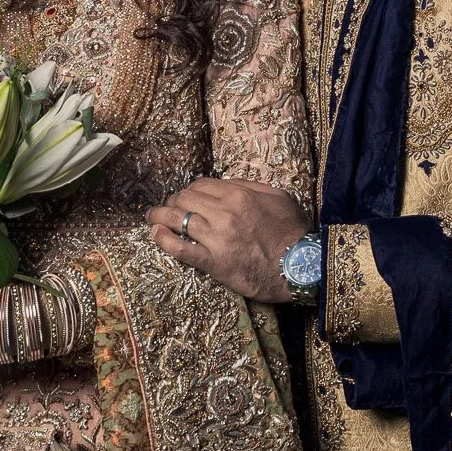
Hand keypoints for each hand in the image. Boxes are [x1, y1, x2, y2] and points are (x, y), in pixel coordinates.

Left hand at [147, 177, 310, 302]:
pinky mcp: (213, 262)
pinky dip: (163, 240)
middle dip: (172, 201)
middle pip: (184, 199)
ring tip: (152, 218)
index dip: (189, 189)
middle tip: (168, 207)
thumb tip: (227, 184)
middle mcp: (224, 213)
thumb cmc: (292, 231)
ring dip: (159, 217)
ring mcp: (217, 238)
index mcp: (239, 195)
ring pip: (177, 220)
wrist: (299, 266)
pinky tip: (155, 235)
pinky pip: (180, 249)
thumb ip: (251, 186)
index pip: (201, 185)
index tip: (186, 196)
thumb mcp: (279, 197)